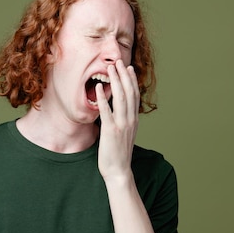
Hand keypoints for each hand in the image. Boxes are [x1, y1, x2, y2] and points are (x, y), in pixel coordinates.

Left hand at [95, 59, 139, 180]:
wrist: (119, 171)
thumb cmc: (118, 154)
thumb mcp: (124, 134)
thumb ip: (123, 122)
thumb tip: (118, 112)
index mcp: (133, 120)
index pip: (134, 96)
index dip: (131, 80)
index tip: (128, 68)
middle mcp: (130, 120)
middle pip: (129, 93)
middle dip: (123, 75)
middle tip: (118, 61)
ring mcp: (121, 125)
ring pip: (120, 98)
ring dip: (115, 82)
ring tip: (109, 69)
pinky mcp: (110, 131)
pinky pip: (106, 111)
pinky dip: (103, 98)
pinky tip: (99, 88)